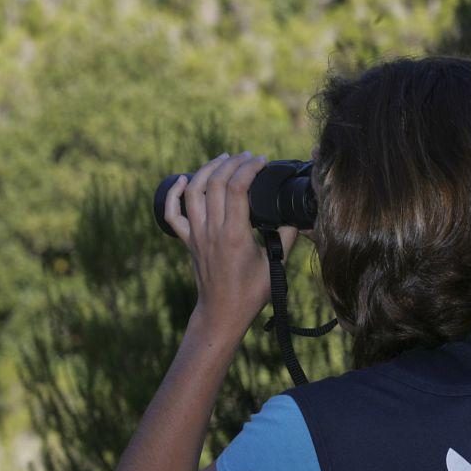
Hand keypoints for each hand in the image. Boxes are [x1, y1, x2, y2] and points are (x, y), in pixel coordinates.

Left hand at [163, 151, 297, 333]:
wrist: (222, 313)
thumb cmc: (250, 293)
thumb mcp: (275, 264)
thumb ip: (287, 236)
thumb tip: (298, 214)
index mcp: (235, 234)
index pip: (238, 187)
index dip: (250, 168)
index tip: (261, 161)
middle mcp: (212, 231)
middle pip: (215, 183)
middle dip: (232, 163)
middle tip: (247, 157)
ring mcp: (196, 235)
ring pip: (193, 191)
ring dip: (207, 169)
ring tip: (223, 159)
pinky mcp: (188, 241)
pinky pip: (173, 214)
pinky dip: (175, 194)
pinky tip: (183, 180)